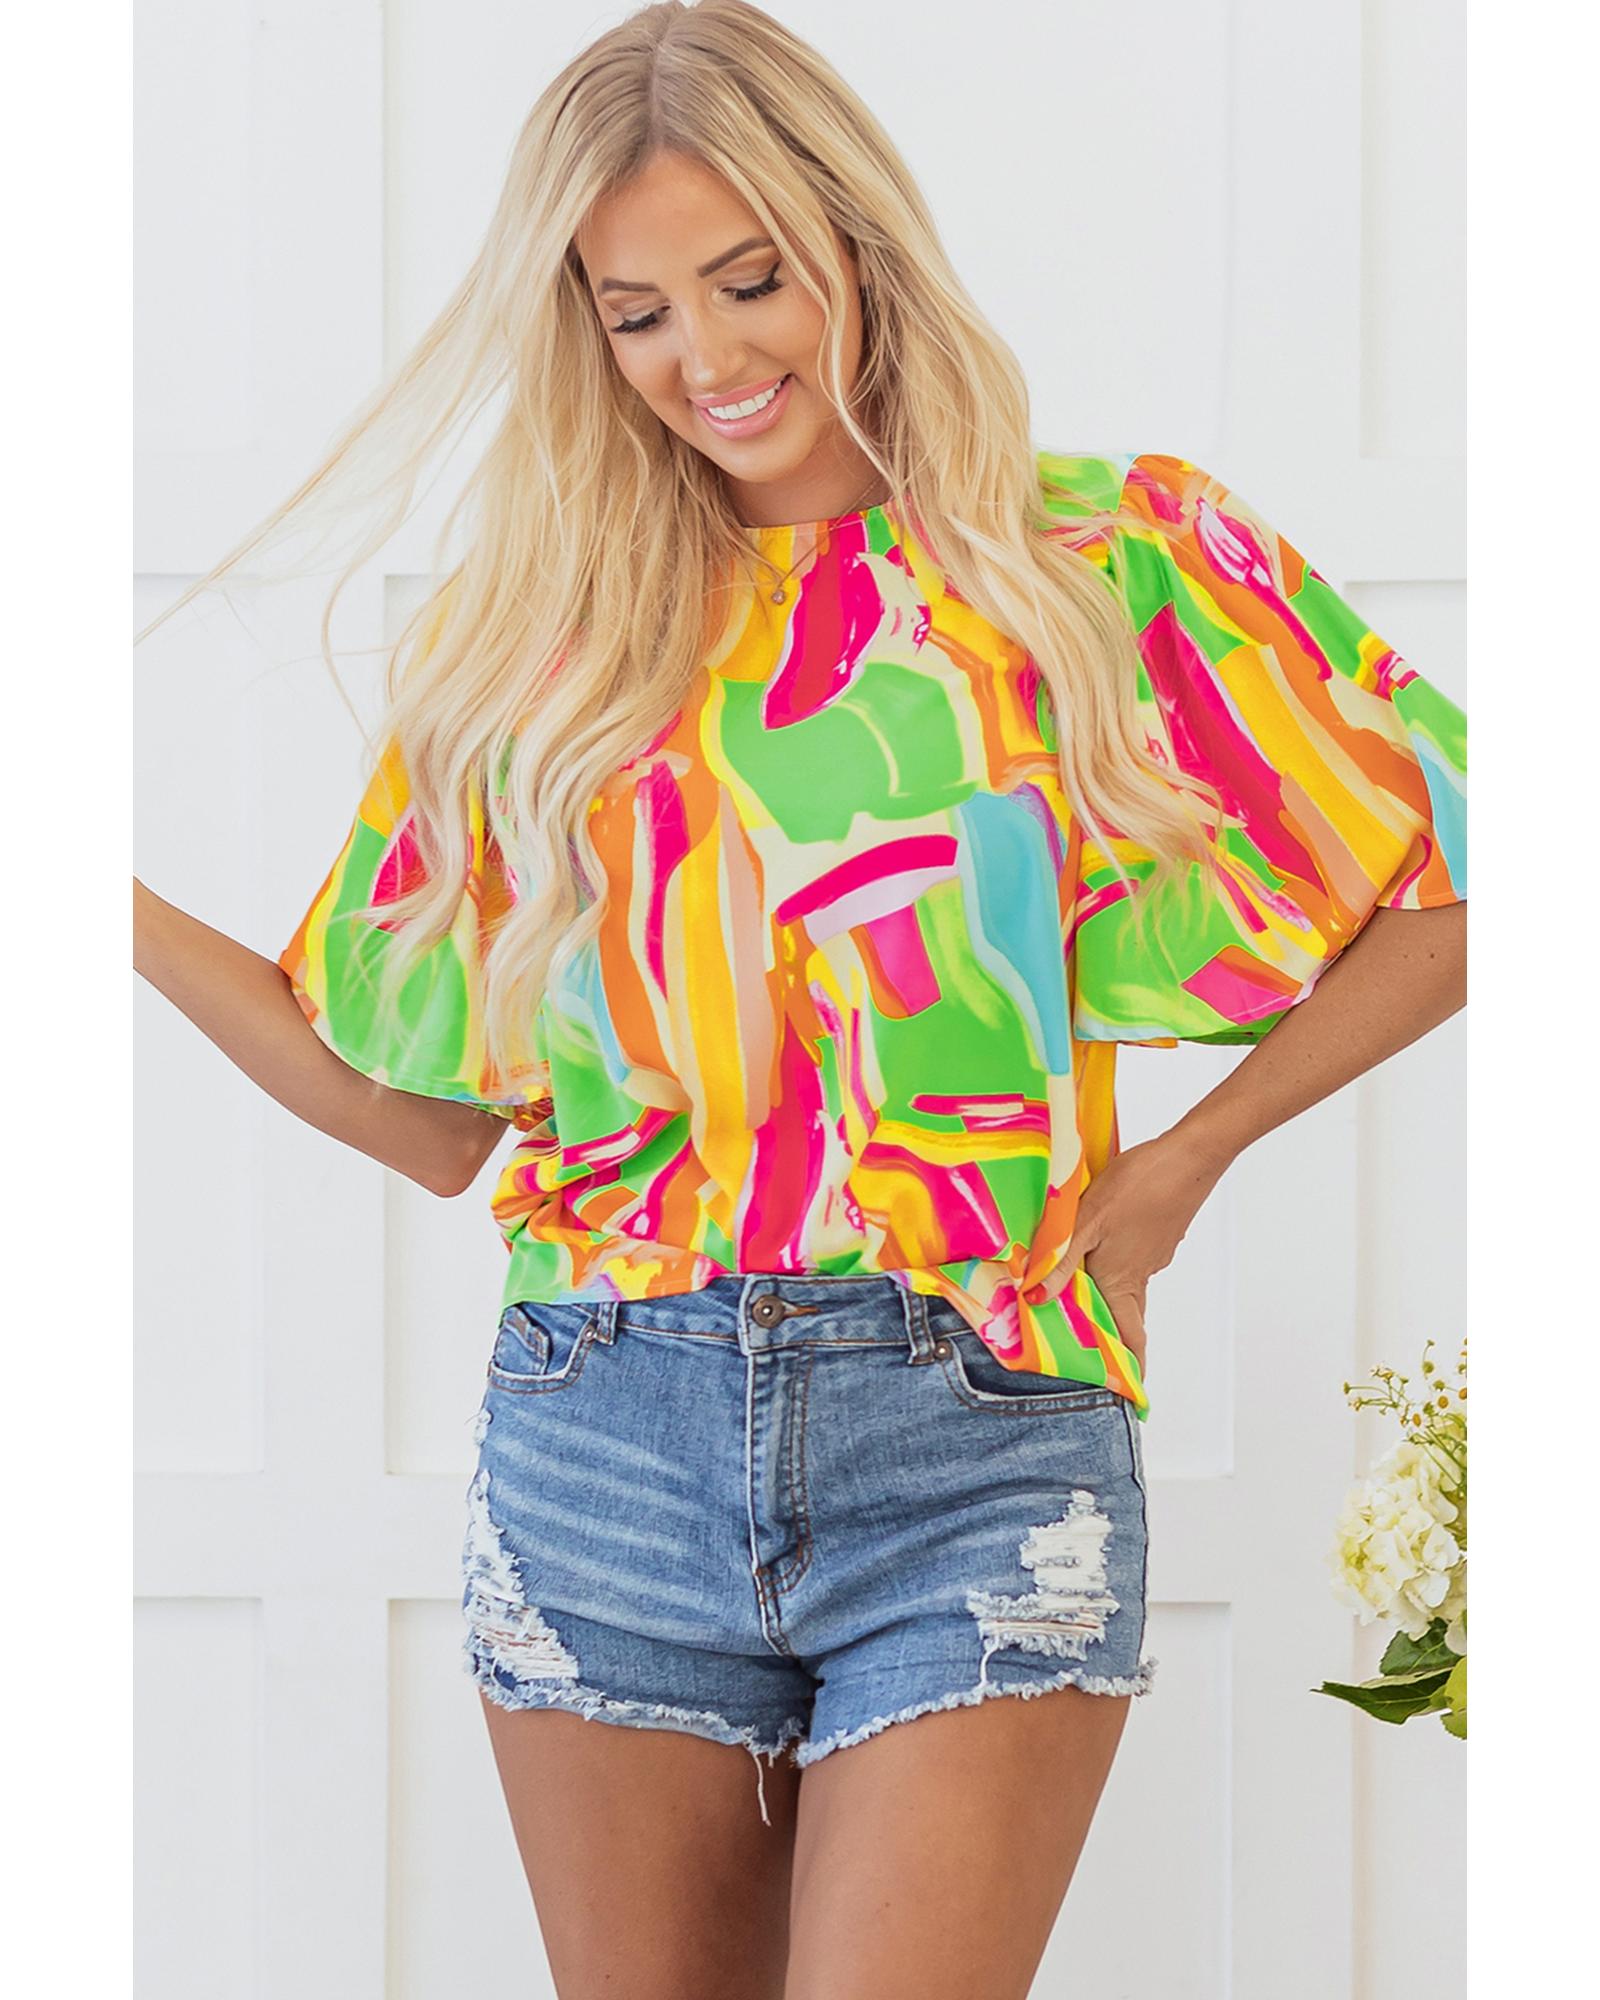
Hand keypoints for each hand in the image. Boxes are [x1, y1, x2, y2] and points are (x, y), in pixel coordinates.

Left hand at [1036, 1133, 1230, 1378]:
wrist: (1190, 1154)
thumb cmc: (1138, 1185)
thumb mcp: (1087, 1221)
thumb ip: (1061, 1260)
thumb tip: (1035, 1299)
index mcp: (1122, 1280)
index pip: (1129, 1336)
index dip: (1130, 1366)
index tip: (1132, 1394)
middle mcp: (1140, 1273)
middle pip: (1127, 1315)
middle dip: (1115, 1336)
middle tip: (1098, 1351)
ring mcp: (1154, 1253)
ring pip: (1128, 1285)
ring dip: (1109, 1297)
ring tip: (1081, 1295)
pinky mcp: (1159, 1234)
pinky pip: (1133, 1261)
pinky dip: (1115, 1266)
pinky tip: (1100, 1245)